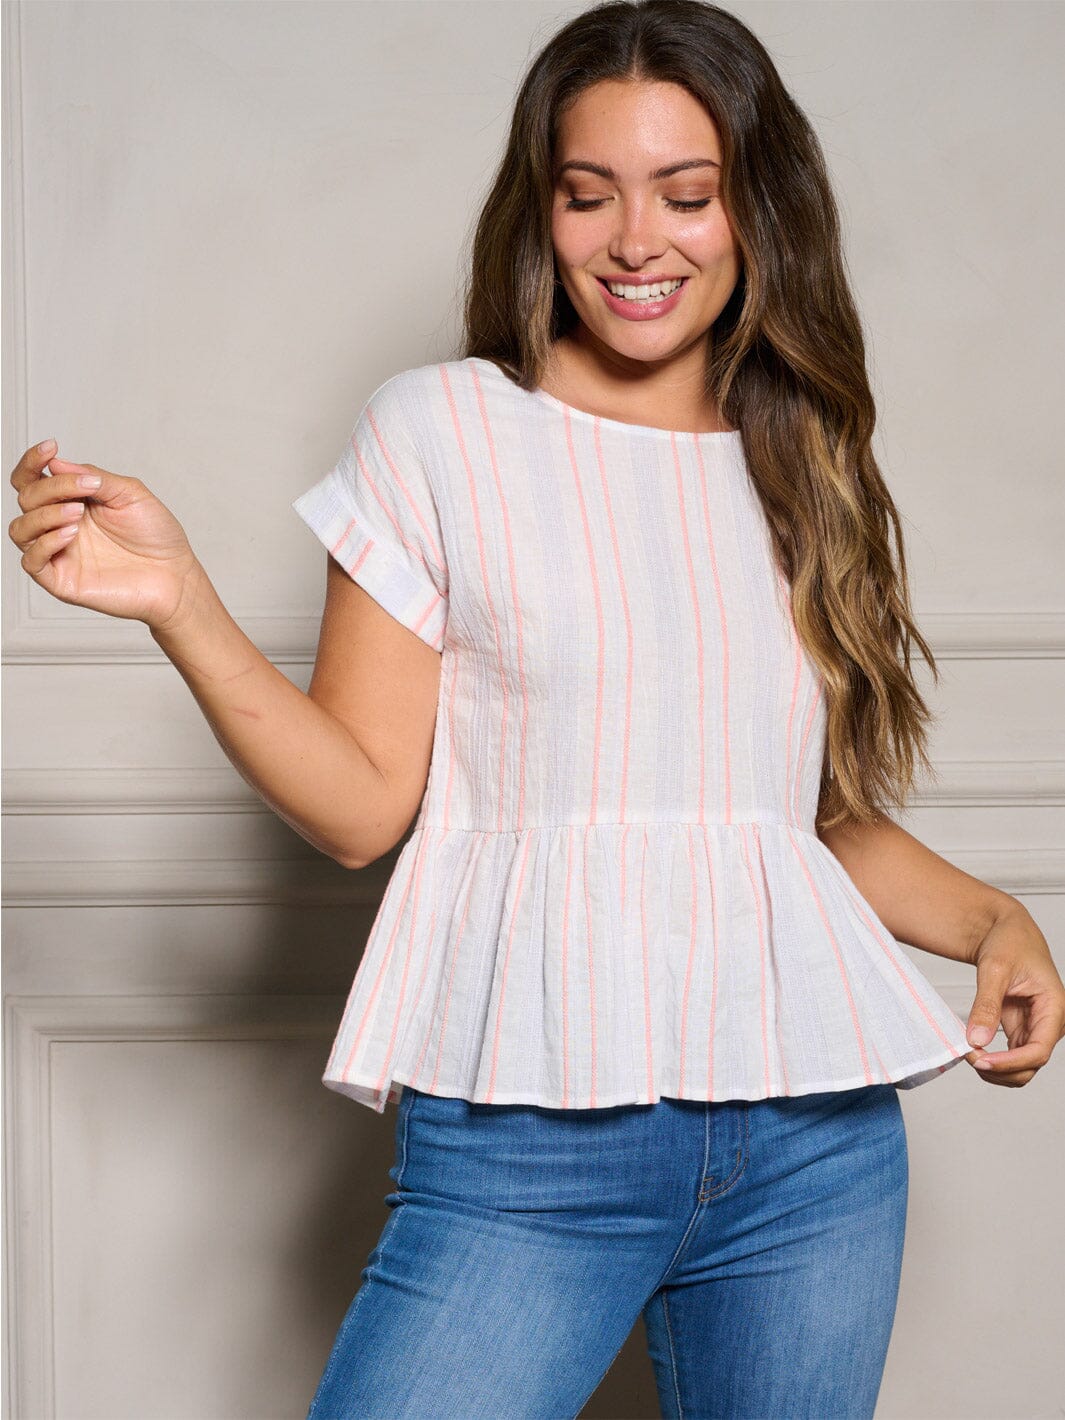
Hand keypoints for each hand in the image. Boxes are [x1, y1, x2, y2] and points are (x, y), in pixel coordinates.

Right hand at [8, 439, 201, 629]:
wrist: (175, 576)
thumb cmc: (156, 536)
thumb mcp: (130, 494)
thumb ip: (93, 477)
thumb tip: (57, 463)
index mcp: (73, 501)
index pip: (34, 479)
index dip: (34, 461)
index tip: (51, 447)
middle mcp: (61, 525)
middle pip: (27, 498)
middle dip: (50, 488)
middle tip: (84, 490)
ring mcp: (59, 553)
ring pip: (20, 529)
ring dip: (43, 515)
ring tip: (77, 514)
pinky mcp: (61, 580)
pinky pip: (32, 562)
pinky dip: (44, 544)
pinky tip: (70, 534)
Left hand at [964, 900, 1064, 1086]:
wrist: (1005, 931)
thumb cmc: (1009, 942)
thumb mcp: (994, 969)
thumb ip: (987, 1005)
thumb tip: (977, 1039)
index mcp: (1054, 1008)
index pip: (1038, 1051)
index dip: (1010, 1062)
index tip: (981, 1061)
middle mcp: (1049, 1024)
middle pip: (1030, 1066)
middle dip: (999, 1068)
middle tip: (967, 1054)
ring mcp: (1034, 1029)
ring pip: (1020, 1068)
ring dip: (994, 1068)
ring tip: (967, 1051)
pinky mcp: (1020, 1030)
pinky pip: (1009, 1057)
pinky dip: (990, 1059)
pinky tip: (972, 1049)